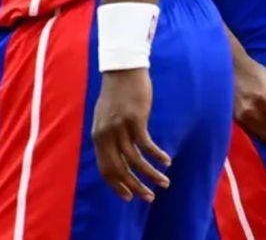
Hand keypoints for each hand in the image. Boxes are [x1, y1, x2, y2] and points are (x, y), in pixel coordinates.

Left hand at [91, 68, 171, 201]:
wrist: (123, 68)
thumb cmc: (117, 92)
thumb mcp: (105, 116)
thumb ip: (108, 135)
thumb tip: (116, 154)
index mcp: (98, 136)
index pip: (105, 169)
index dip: (117, 186)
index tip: (129, 197)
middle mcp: (106, 135)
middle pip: (119, 170)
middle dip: (135, 187)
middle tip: (149, 198)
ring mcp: (120, 127)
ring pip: (135, 161)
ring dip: (151, 175)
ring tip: (164, 183)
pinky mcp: (135, 119)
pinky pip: (147, 145)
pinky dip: (157, 156)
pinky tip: (167, 161)